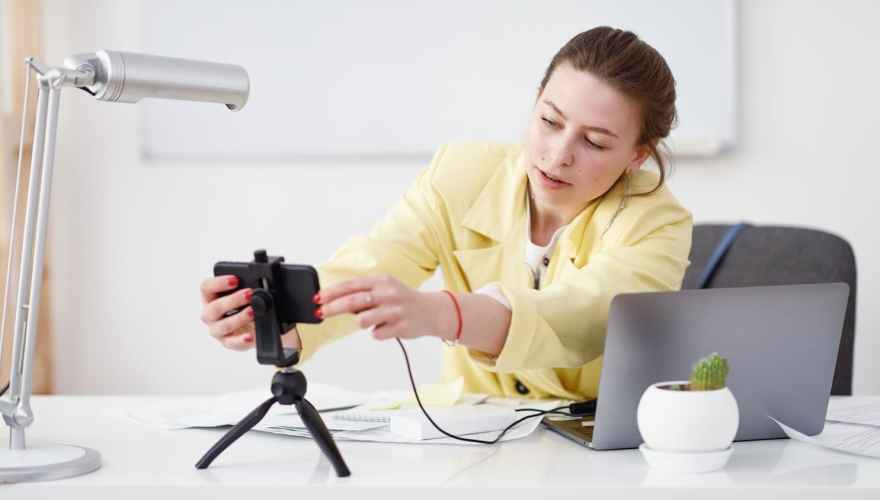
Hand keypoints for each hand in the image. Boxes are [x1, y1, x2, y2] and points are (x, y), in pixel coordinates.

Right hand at [200, 275, 255, 350]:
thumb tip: (257, 285)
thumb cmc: (245, 305)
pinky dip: (241, 339)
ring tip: (253, 312)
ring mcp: (217, 330)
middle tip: (249, 294)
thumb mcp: (244, 294)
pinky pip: (232, 342)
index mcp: (210, 297)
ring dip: (239, 318)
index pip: (206, 287)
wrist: (254, 326)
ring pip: (224, 325)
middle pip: (214, 307)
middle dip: (233, 300)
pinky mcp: (227, 342)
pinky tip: (250, 336)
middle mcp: (210, 314)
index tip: (235, 279)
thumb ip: (245, 288)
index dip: (218, 282)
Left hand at [317, 275, 453, 340]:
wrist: (431, 311)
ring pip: (363, 320)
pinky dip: (378, 332)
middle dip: (332, 308)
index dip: (332, 292)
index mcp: (382, 281)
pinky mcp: (401, 327)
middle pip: (353, 301)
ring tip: (373, 320)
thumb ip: (364, 293)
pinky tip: (388, 327)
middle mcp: (388, 293)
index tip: (317, 298)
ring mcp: (395, 310)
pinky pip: (376, 334)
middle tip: (320, 313)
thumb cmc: (402, 299)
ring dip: (362, 322)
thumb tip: (336, 301)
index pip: (351, 285)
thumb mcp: (385, 288)